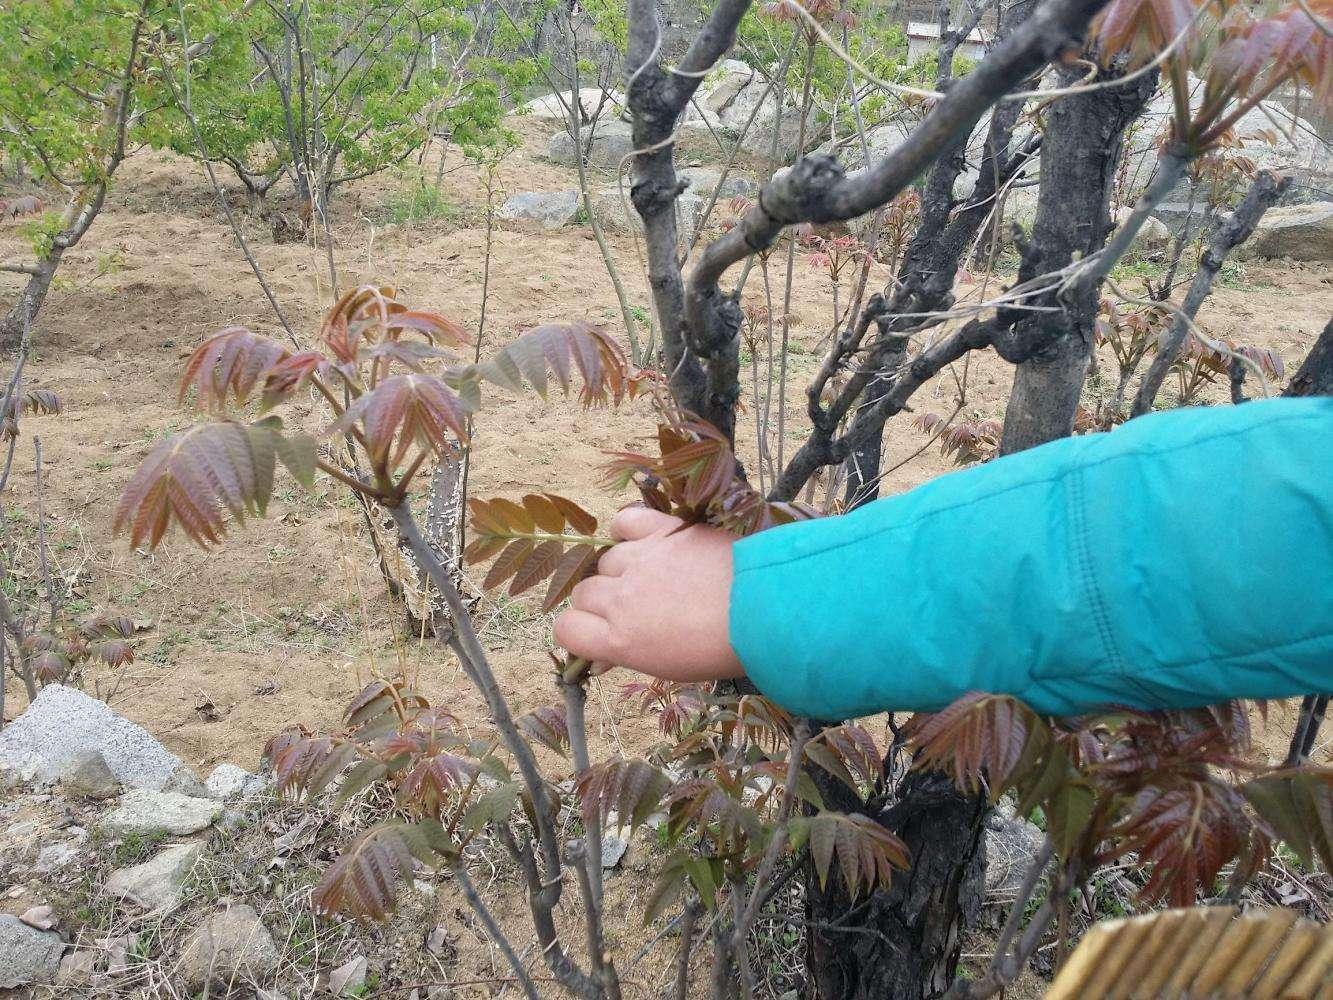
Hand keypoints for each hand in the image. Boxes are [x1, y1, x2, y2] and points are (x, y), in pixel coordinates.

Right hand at [553, 506, 745, 682]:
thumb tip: (603, 654)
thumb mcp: (670, 667)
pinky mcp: (661, 532)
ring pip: (605, 560)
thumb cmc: (723, 648)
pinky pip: (625, 521)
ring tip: (651, 577)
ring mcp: (639, 561)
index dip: (579, 630)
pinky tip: (643, 541)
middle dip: (601, 603)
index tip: (598, 632)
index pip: (566, 629)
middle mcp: (620, 599)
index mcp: (620, 640)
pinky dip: (628, 530)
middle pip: (584, 593)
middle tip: (635, 607)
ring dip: (620, 570)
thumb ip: (630, 653)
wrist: (765, 607)